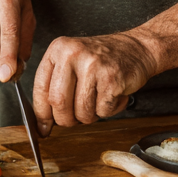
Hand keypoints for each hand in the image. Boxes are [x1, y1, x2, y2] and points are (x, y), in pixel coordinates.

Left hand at [32, 33, 157, 133]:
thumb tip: (42, 124)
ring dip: (90, 116)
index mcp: (58, 49)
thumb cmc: (101, 61)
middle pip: (58, 103)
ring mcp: (92, 66)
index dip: (41, 112)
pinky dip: (109, 111)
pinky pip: (102, 112)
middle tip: (75, 119)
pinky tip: (113, 95)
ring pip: (81, 112)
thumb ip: (55, 87)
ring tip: (98, 100)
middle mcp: (72, 53)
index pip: (41, 88)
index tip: (42, 128)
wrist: (136, 48)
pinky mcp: (112, 79)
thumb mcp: (72, 62)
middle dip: (66, 120)